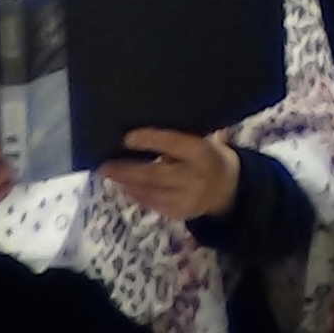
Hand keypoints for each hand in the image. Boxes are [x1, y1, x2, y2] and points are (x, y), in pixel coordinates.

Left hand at [96, 128, 239, 221]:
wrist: (229, 191)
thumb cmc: (210, 157)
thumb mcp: (206, 142)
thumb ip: (183, 136)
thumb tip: (150, 119)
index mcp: (202, 153)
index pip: (173, 144)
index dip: (150, 140)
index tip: (127, 137)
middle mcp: (194, 177)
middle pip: (155, 174)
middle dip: (127, 170)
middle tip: (104, 166)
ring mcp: (186, 198)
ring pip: (150, 192)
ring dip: (126, 183)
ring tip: (109, 174)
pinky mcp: (179, 213)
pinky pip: (152, 204)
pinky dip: (136, 195)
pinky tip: (124, 187)